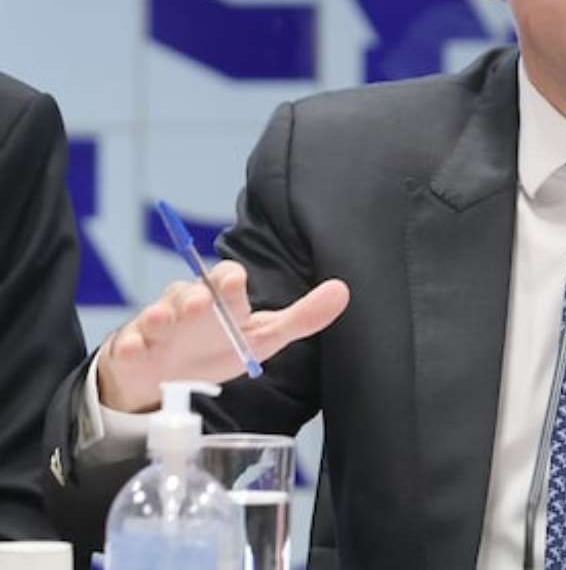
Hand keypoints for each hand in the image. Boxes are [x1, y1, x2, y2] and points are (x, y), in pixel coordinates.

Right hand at [97, 261, 349, 412]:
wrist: (164, 379)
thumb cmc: (217, 348)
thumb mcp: (263, 337)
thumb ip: (303, 317)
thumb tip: (343, 291)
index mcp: (222, 300)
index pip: (226, 279)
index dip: (229, 280)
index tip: (234, 283)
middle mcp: (188, 306)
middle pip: (190, 293)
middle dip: (195, 296)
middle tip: (201, 302)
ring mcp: (157, 326)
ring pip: (157, 314)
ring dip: (162, 316)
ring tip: (167, 321)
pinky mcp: (131, 349)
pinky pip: (128, 346)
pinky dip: (131, 347)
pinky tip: (136, 350)